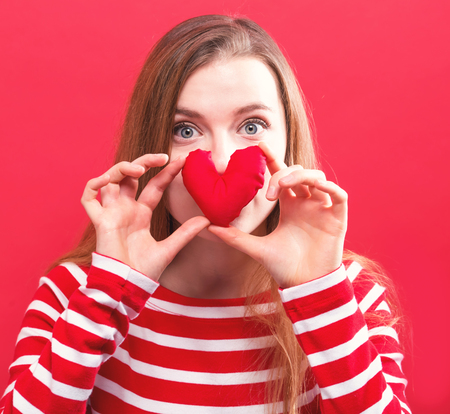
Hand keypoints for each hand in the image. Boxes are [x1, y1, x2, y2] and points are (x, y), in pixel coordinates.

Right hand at [81, 154, 209, 280]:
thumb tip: (207, 219)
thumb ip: (186, 233)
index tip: (181, 162)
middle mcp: (125, 210)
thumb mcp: (169, 248)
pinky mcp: (99, 221)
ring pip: (110, 180)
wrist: (127, 287)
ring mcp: (111, 213)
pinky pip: (88, 197)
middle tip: (163, 157)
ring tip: (139, 168)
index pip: (154, 186)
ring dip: (122, 168)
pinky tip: (109, 179)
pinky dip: (95, 184)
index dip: (166, 173)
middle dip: (145, 161)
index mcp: (141, 214)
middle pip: (131, 176)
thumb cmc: (144, 271)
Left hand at [208, 142, 347, 287]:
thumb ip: (235, 237)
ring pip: (317, 178)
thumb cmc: (283, 266)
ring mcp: (322, 209)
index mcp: (289, 206)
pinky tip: (317, 187)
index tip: (259, 146)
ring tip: (285, 187)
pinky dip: (330, 187)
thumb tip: (208, 227)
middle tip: (268, 192)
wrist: (303, 285)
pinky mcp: (337, 218)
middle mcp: (306, 203)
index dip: (273, 159)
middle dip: (283, 175)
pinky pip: (339, 195)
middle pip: (298, 173)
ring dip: (302, 176)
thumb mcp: (256, 248)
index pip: (281, 175)